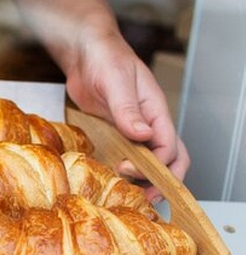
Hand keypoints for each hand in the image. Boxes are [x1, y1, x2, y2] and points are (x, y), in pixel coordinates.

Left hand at [61, 30, 189, 203]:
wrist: (86, 56)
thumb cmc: (106, 60)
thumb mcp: (116, 82)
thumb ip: (128, 110)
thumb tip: (144, 134)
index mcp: (156, 112)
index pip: (168, 147)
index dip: (154, 164)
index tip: (128, 167)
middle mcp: (149, 125)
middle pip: (170, 159)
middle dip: (163, 181)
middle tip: (146, 198)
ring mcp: (132, 132)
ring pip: (149, 162)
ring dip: (144, 180)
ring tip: (132, 196)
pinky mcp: (115, 135)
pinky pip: (126, 157)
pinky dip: (123, 172)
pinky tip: (112, 182)